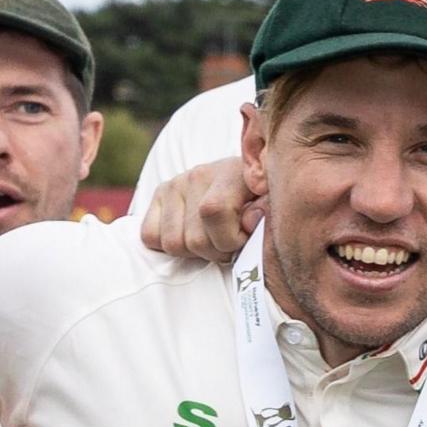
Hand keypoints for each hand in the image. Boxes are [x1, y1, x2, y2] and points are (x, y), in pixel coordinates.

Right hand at [140, 157, 259, 263]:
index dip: (231, 239)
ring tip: (213, 240)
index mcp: (232, 173)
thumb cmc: (264, 202)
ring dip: (195, 252)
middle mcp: (199, 174)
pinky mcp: (159, 194)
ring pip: (173, 244)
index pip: (214, 211)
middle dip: (216, 252)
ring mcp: (175, 184)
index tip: (245, 238)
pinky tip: (192, 236)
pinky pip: (150, 236)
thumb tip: (252, 219)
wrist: (244, 180)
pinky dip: (170, 246)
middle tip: (230, 244)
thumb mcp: (276, 205)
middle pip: (194, 239)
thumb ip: (270, 212)